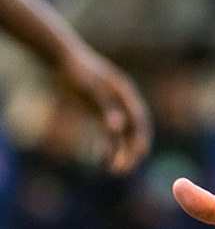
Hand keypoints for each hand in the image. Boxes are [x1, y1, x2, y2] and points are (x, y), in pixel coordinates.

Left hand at [58, 48, 151, 173]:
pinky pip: (107, 132)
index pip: (139, 119)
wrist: (59, 57)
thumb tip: (117, 129)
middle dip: (130, 151)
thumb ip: (104, 107)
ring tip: (115, 172)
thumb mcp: (88, 88)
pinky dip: (107, 146)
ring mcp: (110, 106)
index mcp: (124, 93)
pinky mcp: (97, 111)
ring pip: (121, 134)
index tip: (139, 156)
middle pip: (132, 129)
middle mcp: (121, 101)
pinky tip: (102, 160)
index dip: (140, 138)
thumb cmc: (74, 71)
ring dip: (120, 152)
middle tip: (123, 171)